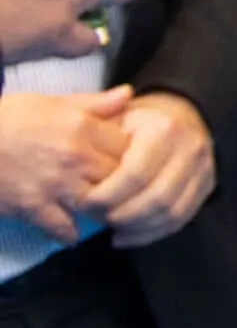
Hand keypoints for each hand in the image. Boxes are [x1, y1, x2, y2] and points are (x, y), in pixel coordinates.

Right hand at [0, 93, 124, 237]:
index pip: (130, 146)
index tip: (130, 159)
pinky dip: (70, 233)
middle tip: (122, 188)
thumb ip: (93, 103)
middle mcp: (74, 157)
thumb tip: (129, 94)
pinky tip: (72, 230)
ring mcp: (55, 185)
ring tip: (102, 210)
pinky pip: (64, 229)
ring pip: (99, 205)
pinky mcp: (33, 208)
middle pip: (120, 177)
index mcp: (81, 128)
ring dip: (103, 209)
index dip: (134, 154)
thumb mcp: (50, 102)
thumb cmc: (6, 119)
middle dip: (123, 183)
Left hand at [86, 91, 211, 246]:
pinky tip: (125, 235)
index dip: (108, 194)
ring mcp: (203, 169)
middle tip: (96, 217)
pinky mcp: (207, 186)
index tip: (84, 203)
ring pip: (171, 212)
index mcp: (164, 129)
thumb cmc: (136, 122)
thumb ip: (94, 138)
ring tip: (111, 227)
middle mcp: (190, 148)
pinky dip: (151, 233)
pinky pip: (181, 219)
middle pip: (156, 197)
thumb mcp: (114, 116)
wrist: (181, 116)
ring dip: (137, 227)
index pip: (135, 173)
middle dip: (122, 214)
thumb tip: (75, 167)